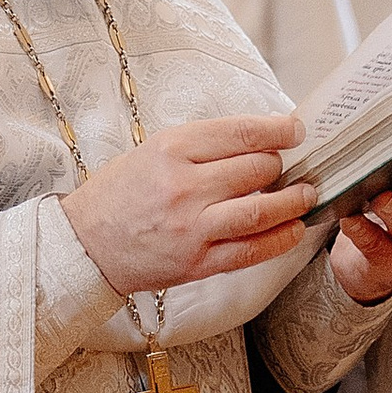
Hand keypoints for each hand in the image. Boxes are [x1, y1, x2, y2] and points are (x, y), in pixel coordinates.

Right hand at [64, 119, 315, 299]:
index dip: (278, 130)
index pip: (241, 133)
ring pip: (261, 210)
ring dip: (292, 201)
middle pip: (257, 169)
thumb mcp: (154, 151)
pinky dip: (279, 239)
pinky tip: (294, 229)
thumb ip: (202, 146)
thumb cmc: (121, 194)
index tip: (295, 130)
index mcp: (172, 150)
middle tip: (288, 166)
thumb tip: (258, 140)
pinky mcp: (197, 263)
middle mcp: (185, 187)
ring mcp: (193, 228)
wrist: (86, 244)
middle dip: (280, 166)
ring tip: (305, 194)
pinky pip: (251, 251)